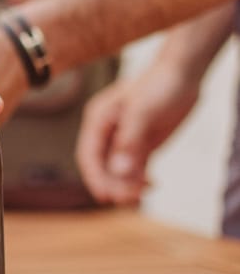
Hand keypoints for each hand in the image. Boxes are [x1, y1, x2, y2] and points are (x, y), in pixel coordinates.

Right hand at [75, 69, 199, 204]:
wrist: (184, 73)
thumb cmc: (159, 85)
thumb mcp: (142, 112)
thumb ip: (129, 142)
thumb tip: (118, 171)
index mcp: (98, 120)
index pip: (89, 155)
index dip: (94, 177)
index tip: (105, 196)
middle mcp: (109, 132)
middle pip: (103, 166)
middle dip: (114, 184)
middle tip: (129, 199)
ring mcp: (126, 139)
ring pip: (120, 169)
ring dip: (128, 185)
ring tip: (142, 195)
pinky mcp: (143, 143)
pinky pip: (137, 167)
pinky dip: (141, 179)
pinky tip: (152, 185)